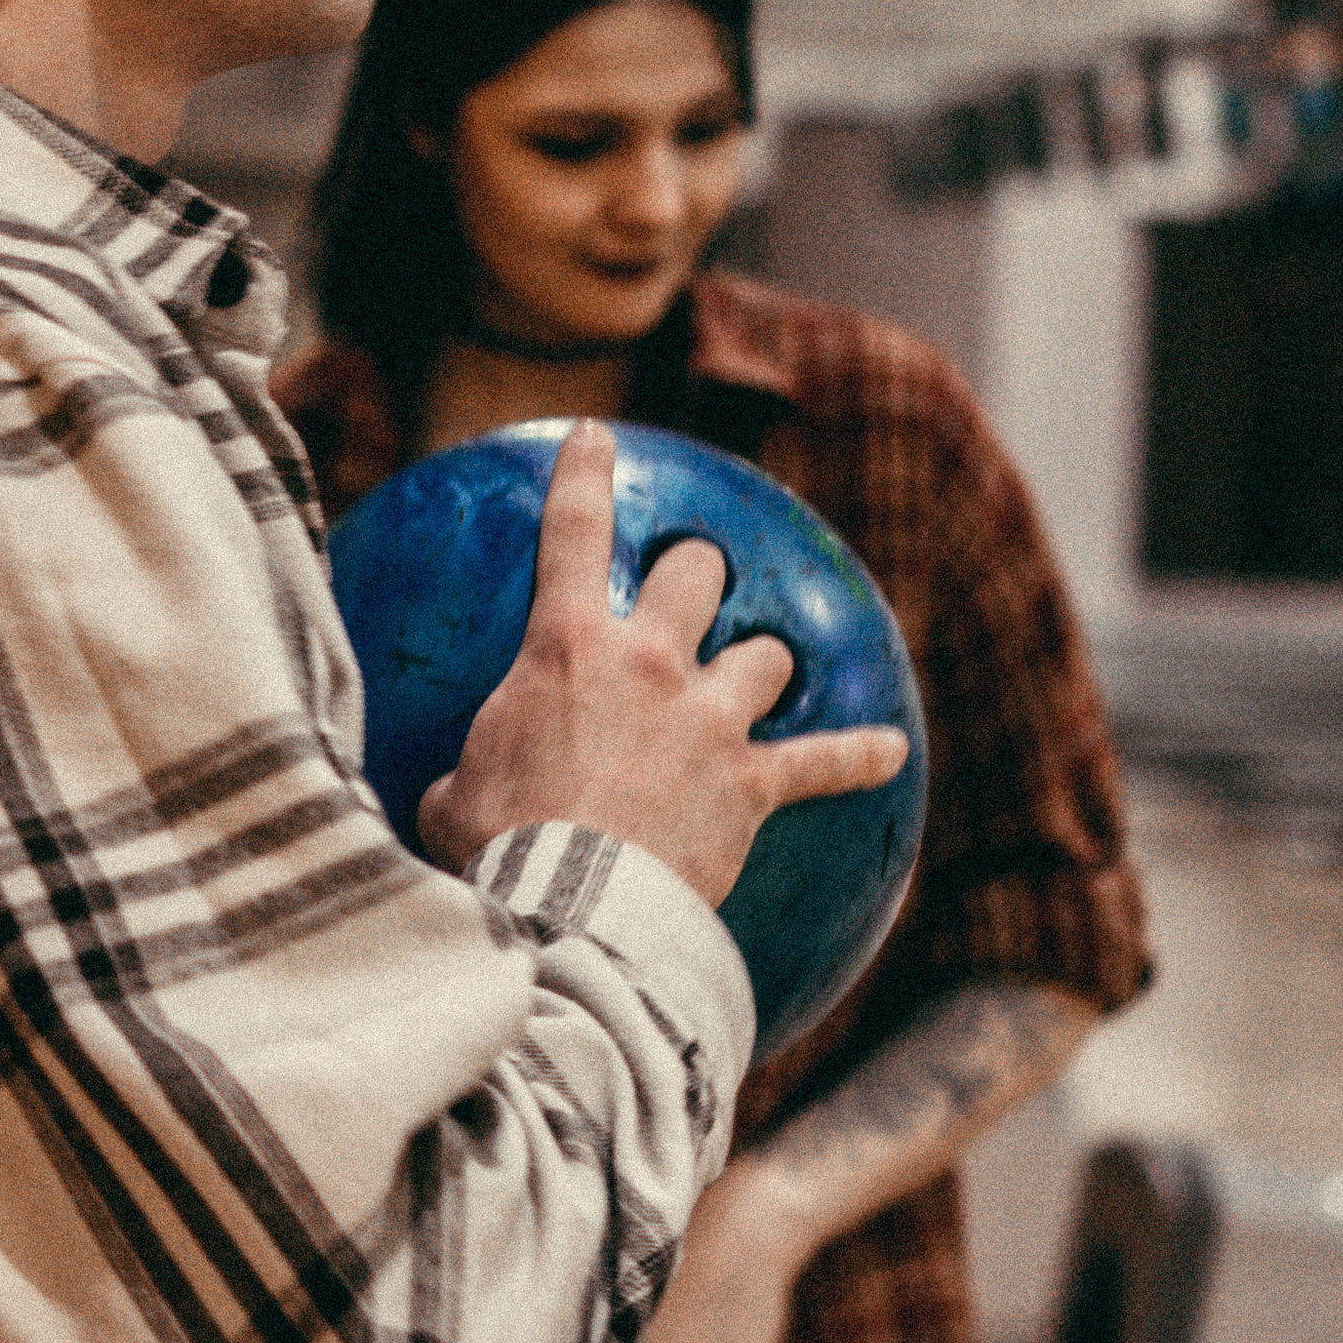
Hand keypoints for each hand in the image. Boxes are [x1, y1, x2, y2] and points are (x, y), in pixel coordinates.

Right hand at [416, 422, 907, 903]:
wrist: (569, 905)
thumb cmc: (497, 847)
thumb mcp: (451, 794)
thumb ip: (467, 771)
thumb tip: (455, 793)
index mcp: (566, 648)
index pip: (573, 532)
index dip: (584, 473)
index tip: (593, 437)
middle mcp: (650, 662)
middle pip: (698, 573)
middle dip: (699, 571)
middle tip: (691, 587)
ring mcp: (709, 718)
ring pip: (766, 656)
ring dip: (760, 667)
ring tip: (757, 681)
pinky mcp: (751, 783)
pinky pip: (824, 761)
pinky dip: (858, 757)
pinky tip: (891, 754)